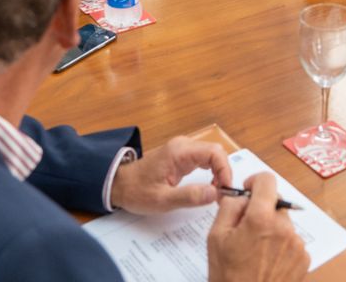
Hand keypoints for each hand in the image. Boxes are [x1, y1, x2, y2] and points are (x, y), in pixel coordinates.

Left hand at [110, 137, 231, 214]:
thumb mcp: (162, 200)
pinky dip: (212, 172)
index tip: (226, 190)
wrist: (119, 185)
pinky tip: (210, 187)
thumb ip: (189, 196)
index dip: (225, 170)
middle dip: (224, 173)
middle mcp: (183, 145)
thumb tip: (215, 193)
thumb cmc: (137, 192)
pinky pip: (204, 160)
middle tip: (223, 195)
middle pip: (216, 152)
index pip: (215, 153)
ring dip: (219, 173)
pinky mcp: (182, 156)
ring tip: (217, 194)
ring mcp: (182, 149)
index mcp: (179, 151)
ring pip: (212, 155)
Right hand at [207, 173, 308, 281]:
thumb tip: (241, 196)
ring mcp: (297, 245)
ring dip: (271, 230)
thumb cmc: (228, 277)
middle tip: (245, 231)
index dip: (255, 182)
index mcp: (261, 218)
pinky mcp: (304, 260)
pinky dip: (280, 246)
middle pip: (275, 204)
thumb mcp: (216, 237)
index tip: (248, 191)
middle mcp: (284, 228)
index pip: (267, 181)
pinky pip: (291, 242)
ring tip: (254, 253)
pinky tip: (266, 262)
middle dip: (260, 211)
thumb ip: (229, 207)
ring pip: (283, 224)